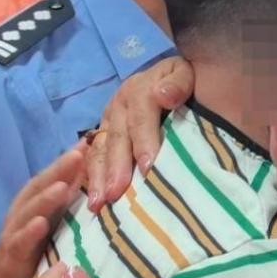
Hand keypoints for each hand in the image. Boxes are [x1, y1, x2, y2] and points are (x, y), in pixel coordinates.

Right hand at [0, 143, 87, 277]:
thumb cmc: (35, 249)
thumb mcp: (56, 221)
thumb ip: (70, 199)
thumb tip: (97, 173)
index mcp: (37, 202)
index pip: (54, 176)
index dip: (70, 159)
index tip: (91, 141)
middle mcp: (24, 212)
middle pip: (40, 187)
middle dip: (58, 170)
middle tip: (78, 154)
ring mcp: (15, 232)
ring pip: (28, 211)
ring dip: (45, 198)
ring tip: (62, 186)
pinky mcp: (11, 255)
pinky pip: (19, 242)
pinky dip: (29, 231)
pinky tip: (40, 224)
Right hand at [86, 56, 191, 209]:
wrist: (173, 79)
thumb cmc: (182, 84)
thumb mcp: (185, 74)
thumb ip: (178, 83)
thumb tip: (164, 95)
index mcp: (138, 90)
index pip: (141, 118)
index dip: (144, 141)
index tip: (148, 167)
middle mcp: (118, 107)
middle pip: (116, 138)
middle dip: (115, 168)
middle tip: (115, 194)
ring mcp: (107, 124)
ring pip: (99, 151)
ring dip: (97, 178)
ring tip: (98, 204)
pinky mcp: (102, 138)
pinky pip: (92, 159)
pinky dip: (91, 180)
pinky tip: (91, 201)